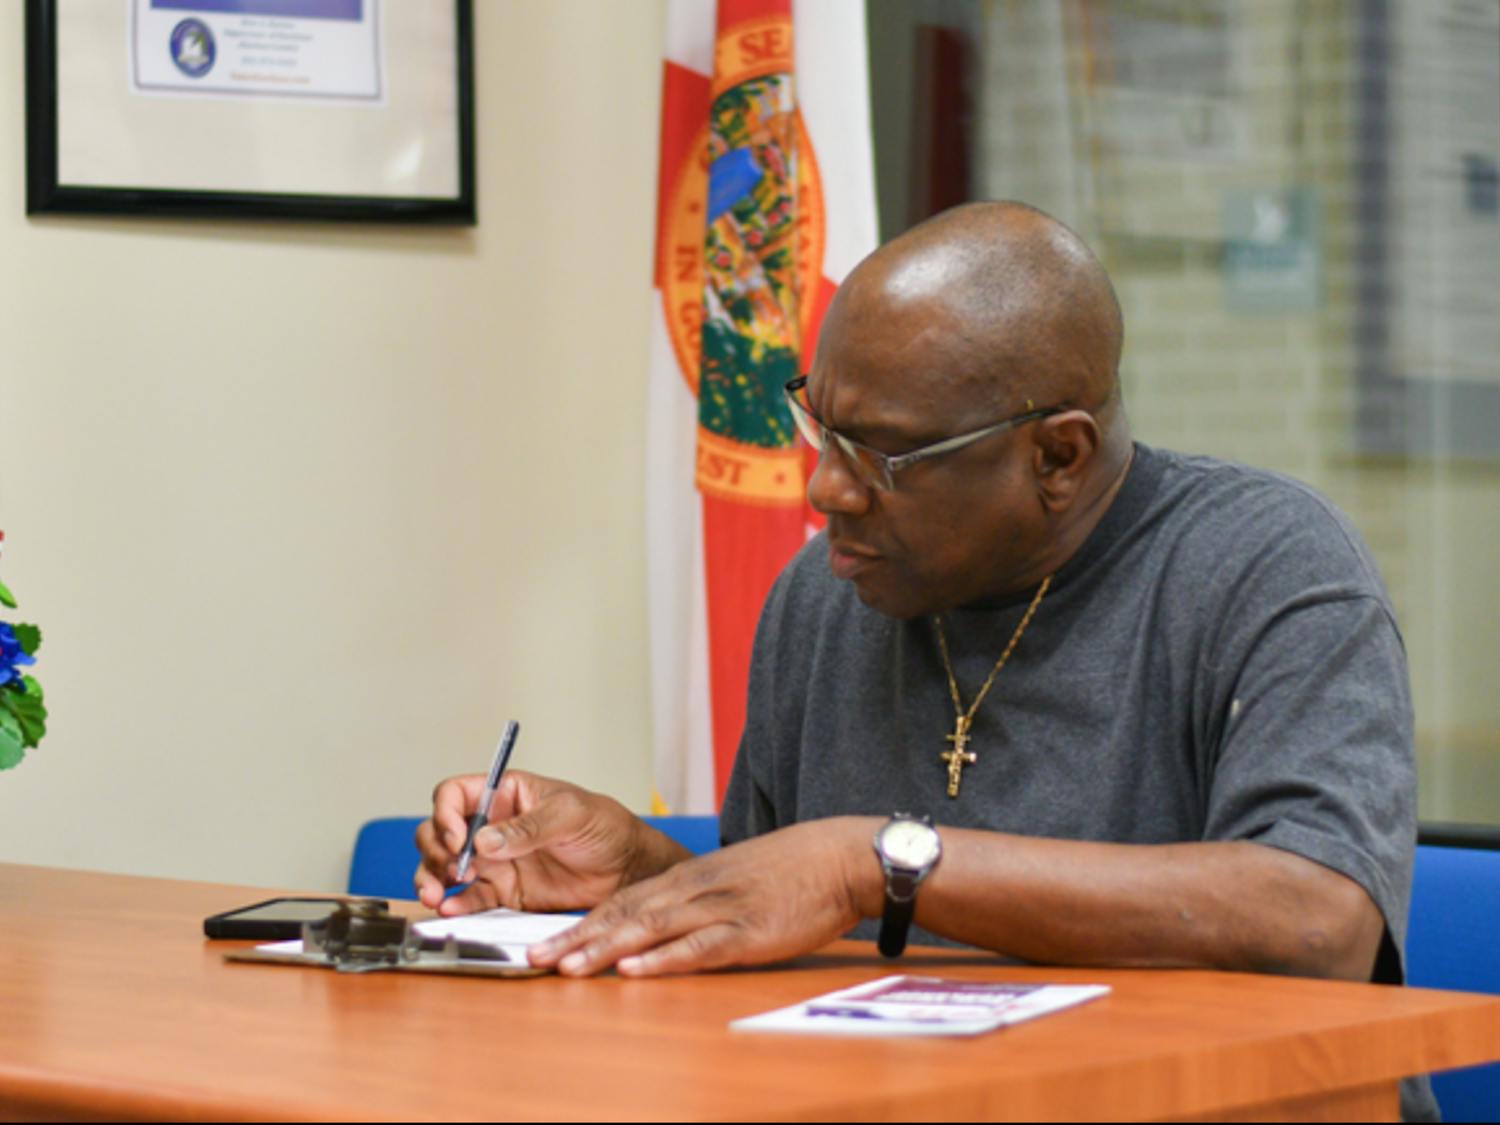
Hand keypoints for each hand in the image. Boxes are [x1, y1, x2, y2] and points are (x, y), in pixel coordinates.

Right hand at [413, 770, 684, 915]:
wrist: (627, 869)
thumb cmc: (604, 826)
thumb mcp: (570, 814)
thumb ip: (528, 827)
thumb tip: (484, 840)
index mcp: (504, 794)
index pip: (454, 795)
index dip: (446, 814)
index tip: (458, 838)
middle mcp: (492, 826)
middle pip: (439, 832)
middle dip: (433, 851)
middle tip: (449, 870)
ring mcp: (495, 861)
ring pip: (446, 867)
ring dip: (433, 879)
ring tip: (438, 896)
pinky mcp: (504, 892)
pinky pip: (470, 898)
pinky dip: (457, 905)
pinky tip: (453, 909)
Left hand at [527, 817, 878, 976]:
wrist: (839, 856)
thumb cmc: (791, 870)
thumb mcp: (733, 875)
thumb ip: (697, 896)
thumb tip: (660, 925)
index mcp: (690, 876)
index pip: (622, 899)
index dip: (581, 923)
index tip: (545, 944)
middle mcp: (696, 889)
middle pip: (625, 912)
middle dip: (577, 938)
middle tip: (535, 959)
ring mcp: (721, 909)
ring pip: (651, 927)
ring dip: (606, 947)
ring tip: (569, 967)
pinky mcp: (749, 931)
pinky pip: (700, 946)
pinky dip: (664, 958)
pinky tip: (637, 969)